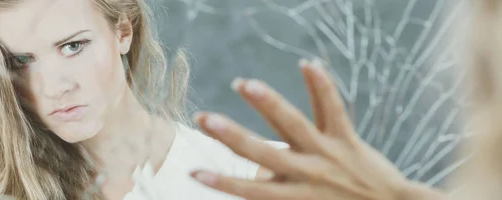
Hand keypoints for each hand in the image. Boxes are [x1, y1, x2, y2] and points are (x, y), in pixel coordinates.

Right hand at [191, 59, 444, 199]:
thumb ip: (279, 192)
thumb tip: (253, 179)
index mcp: (294, 196)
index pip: (249, 191)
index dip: (221, 182)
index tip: (193, 172)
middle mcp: (307, 174)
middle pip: (263, 153)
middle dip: (230, 136)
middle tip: (204, 119)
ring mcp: (327, 154)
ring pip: (294, 126)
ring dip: (268, 104)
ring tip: (246, 85)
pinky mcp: (347, 139)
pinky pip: (333, 110)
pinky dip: (321, 86)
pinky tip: (307, 64)